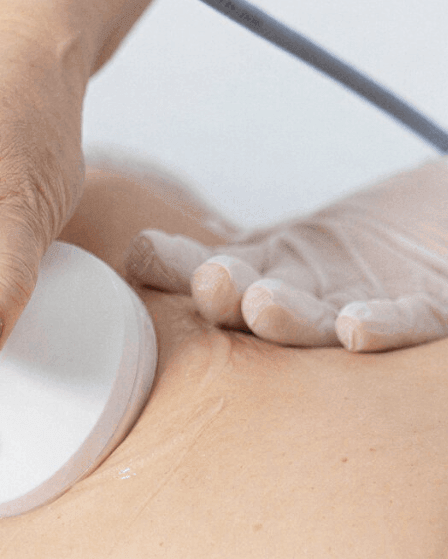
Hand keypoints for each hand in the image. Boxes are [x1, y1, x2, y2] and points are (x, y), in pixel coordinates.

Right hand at [125, 158, 447, 351]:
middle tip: (212, 284)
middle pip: (257, 308)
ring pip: (318, 325)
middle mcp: (305, 305)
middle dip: (230, 297)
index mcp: (264, 280)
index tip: (145, 253)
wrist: (441, 230)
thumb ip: (224, 250)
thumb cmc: (369, 238)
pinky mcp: (432, 310)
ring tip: (262, 304)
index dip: (174, 266)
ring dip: (289, 320)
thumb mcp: (285, 240)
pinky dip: (383, 327)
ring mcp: (362, 311)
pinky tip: (356, 328)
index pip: (208, 274)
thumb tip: (140, 250)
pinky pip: (409, 323)